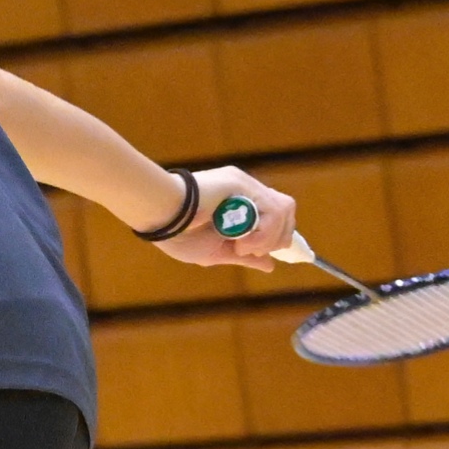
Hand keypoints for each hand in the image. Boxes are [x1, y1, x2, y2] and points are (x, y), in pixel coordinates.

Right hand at [152, 165, 293, 270]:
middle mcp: (247, 192)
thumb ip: (246, 257)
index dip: (277, 237)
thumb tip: (270, 265)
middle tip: (247, 250)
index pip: (277, 218)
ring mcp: (245, 186)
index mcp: (241, 206)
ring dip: (268, 237)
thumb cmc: (179, 235)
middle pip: (287, 212)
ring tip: (242, 246)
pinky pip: (272, 209)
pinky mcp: (241, 183)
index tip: (261, 253)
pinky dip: (262, 232)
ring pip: (284, 211)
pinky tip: (240, 241)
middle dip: (275, 239)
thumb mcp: (217, 253)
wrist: (161, 219)